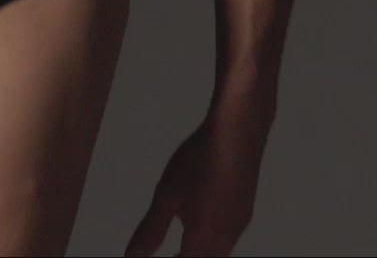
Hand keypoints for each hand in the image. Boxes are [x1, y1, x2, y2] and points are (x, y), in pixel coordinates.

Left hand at [125, 109, 266, 255]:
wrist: (238, 132)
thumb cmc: (199, 161)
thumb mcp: (166, 196)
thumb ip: (150, 231)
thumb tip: (131, 256)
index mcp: (204, 239)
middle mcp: (226, 238)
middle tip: (169, 255)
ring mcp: (239, 224)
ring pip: (218, 253)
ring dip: (198, 254)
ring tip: (180, 248)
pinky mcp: (245, 211)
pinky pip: (227, 239)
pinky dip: (211, 242)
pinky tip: (200, 223)